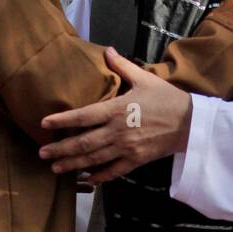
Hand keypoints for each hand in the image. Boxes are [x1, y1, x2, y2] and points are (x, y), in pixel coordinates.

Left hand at [39, 47, 190, 183]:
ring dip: (73, 165)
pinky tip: (86, 181)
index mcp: (117, 109)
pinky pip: (113, 171)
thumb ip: (122, 67)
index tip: (44, 123)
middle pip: (83, 143)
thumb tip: (108, 51)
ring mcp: (126, 148)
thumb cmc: (167, 99)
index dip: (62, 120)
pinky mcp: (136, 161)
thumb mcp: (144, 79)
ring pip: (94, 159)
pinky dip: (99, 177)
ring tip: (56, 168)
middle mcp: (118, 131)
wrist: (190, 123)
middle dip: (60, 149)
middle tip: (42, 153)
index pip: (83, 116)